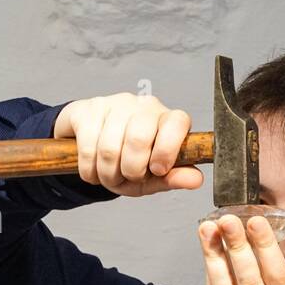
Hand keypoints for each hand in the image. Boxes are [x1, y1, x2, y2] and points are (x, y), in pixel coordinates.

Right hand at [53, 93, 204, 196]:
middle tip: (129, 177)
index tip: (158, 170)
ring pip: (110, 146)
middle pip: (139, 138)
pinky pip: (87, 146)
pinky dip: (89, 169)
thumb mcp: (153, 177)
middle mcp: (143, 106)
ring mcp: (115, 104)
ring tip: (110, 176)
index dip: (167, 150)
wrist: (92, 146)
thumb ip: (173, 178)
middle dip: (131, 170)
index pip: (177, 123)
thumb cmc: (128, 161)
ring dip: (107, 174)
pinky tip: (93, 169)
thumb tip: (196, 180)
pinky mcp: (89, 109)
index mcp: (166, 119)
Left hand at [199, 214, 284, 284]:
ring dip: (215, 256)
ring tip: (209, 229)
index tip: (255, 221)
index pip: (277, 278)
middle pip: (249, 280)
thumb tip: (251, 246)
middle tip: (227, 218)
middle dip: (237, 245)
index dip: (266, 247)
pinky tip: (207, 258)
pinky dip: (209, 278)